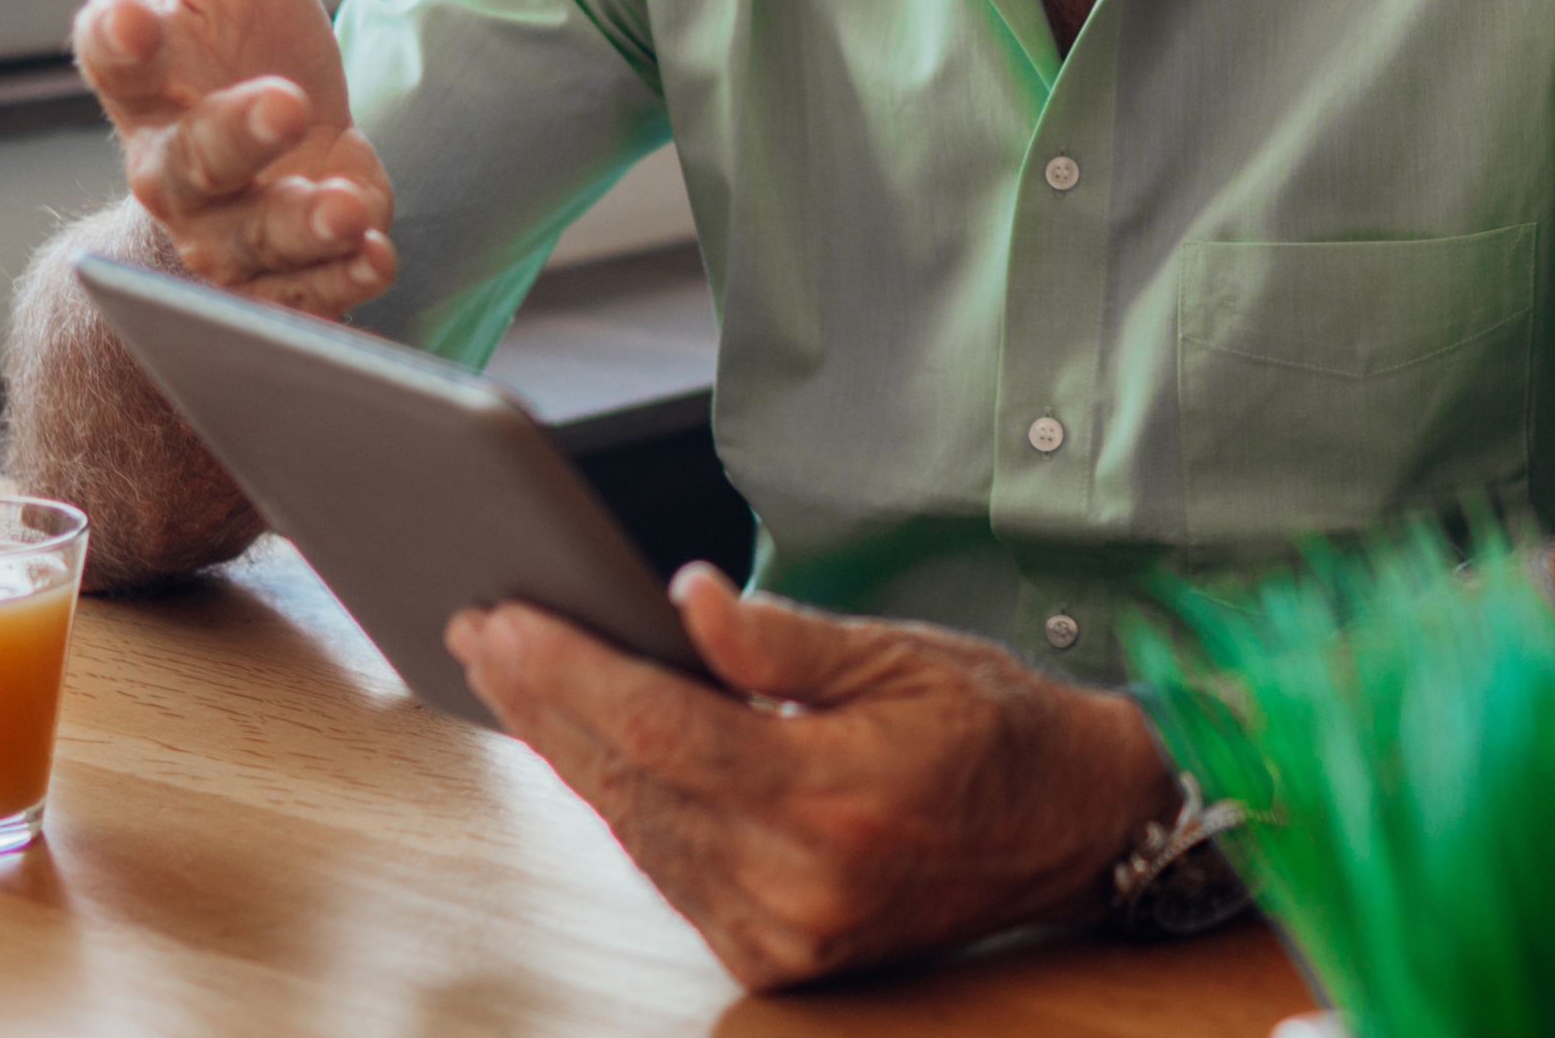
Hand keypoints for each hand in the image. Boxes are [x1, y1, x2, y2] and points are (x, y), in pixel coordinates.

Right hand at [72, 0, 395, 315]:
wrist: (286, 147)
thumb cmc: (242, 41)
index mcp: (149, 78)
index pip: (114, 58)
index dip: (116, 35)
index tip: (129, 7)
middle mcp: (175, 164)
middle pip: (184, 163)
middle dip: (233, 136)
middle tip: (285, 103)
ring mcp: (228, 230)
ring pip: (248, 239)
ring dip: (299, 224)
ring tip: (348, 204)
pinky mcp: (283, 279)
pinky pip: (301, 296)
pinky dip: (338, 284)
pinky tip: (377, 255)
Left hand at [448, 566, 1180, 988]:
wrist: (1071, 828)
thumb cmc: (993, 725)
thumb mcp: (900, 652)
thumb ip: (781, 636)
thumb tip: (682, 597)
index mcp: (832, 795)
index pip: (661, 728)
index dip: (572, 671)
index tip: (508, 617)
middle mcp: (799, 881)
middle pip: (630, 782)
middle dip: (545, 700)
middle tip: (483, 630)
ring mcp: (784, 933)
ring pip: (639, 831)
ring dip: (569, 751)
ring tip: (514, 673)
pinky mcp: (778, 958)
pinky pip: (673, 871)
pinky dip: (627, 805)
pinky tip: (584, 747)